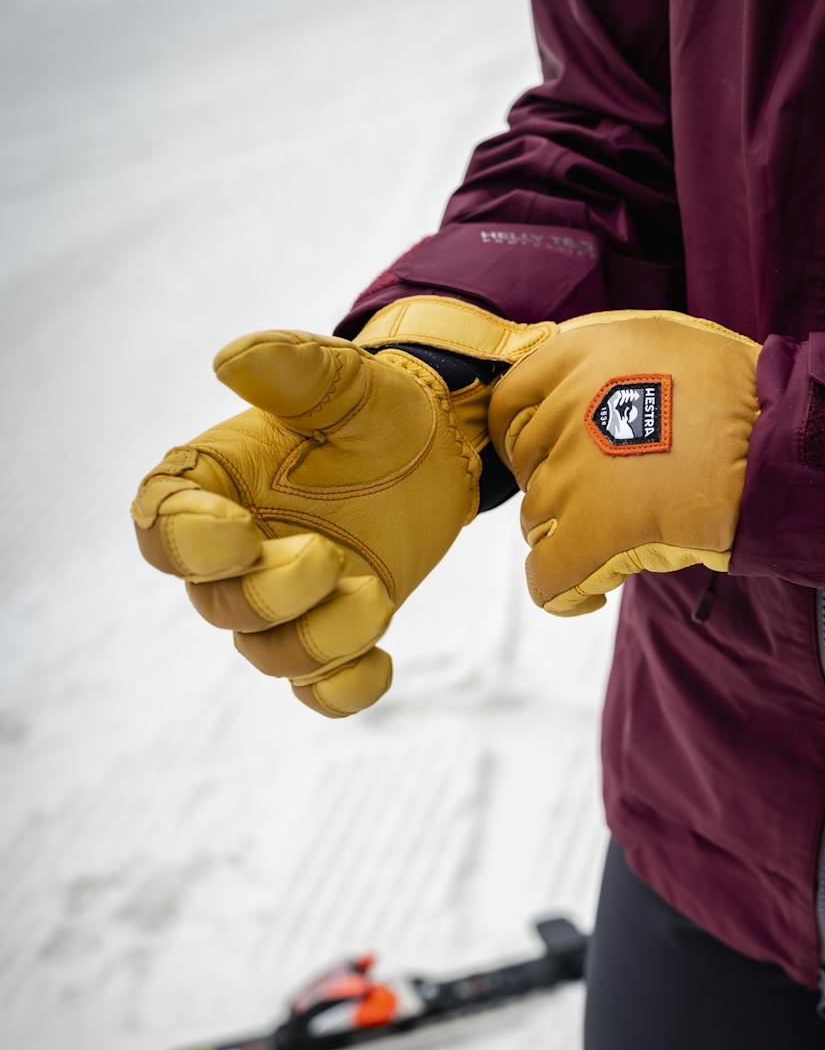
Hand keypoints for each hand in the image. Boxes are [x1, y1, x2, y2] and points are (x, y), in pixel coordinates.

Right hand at [131, 297, 549, 714]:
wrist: (437, 449)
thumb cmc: (373, 410)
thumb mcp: (344, 380)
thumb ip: (293, 369)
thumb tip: (231, 358)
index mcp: (213, 489)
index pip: (162, 530)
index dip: (188, 544)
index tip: (241, 531)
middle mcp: (234, 555)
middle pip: (219, 606)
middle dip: (274, 592)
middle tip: (331, 557)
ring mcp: (283, 603)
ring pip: (270, 654)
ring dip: (320, 638)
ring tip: (374, 594)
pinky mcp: (333, 636)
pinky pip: (320, 691)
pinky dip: (346, 689)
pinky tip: (382, 660)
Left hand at [486, 310, 761, 614]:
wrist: (782, 445)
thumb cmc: (742, 397)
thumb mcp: (666, 341)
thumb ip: (608, 362)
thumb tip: (577, 396)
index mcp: (580, 354)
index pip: (511, 404)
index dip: (528, 438)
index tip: (556, 456)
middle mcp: (566, 409)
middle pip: (528, 468)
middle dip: (559, 488)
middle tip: (611, 496)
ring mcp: (575, 473)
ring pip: (536, 521)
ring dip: (569, 534)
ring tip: (622, 537)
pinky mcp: (595, 533)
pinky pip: (548, 579)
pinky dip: (563, 594)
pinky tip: (590, 596)